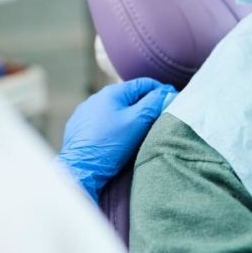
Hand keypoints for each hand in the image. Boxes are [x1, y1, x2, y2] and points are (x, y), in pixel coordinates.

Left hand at [56, 78, 176, 202]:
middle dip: (146, 105)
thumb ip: (154, 103)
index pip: (144, 84)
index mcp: (112, 92)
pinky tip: (118, 138)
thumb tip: (167, 93)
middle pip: (130, 96)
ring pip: (116, 109)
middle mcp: (96, 98)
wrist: (80, 168)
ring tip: (139, 131)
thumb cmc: (110, 144)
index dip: (162, 91)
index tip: (172, 101)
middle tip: (158, 118)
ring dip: (129, 116)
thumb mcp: (137, 122)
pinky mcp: (79, 127)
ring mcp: (85, 112)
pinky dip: (114, 125)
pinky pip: (102, 121)